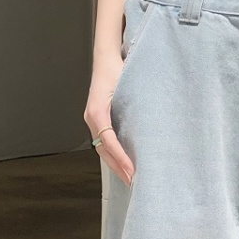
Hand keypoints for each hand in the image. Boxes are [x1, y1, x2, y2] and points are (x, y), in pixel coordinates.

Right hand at [84, 57, 133, 184]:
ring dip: (114, 163)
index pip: (108, 141)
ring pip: (102, 148)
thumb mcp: (127, 87)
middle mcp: (92, 117)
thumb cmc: (117, 68)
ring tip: (128, 177)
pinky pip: (103, 141)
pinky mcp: (97, 118)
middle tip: (132, 181)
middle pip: (103, 149)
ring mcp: (92, 119)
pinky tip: (122, 162)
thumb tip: (147, 130)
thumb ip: (133, 107)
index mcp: (97, 111)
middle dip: (117, 166)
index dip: (120, 157)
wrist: (107, 56)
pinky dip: (112, 154)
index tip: (132, 170)